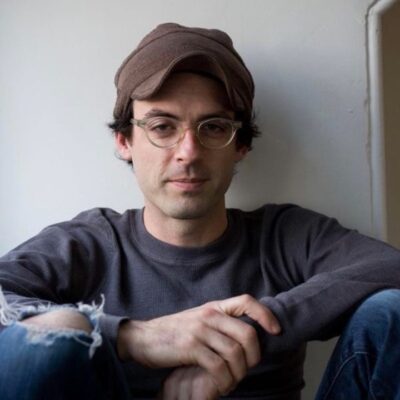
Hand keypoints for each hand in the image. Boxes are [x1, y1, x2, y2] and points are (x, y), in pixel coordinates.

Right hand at [118, 294, 279, 393]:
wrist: (143, 338)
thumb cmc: (174, 333)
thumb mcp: (199, 320)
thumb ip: (219, 324)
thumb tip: (246, 337)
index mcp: (213, 307)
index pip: (246, 301)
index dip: (265, 314)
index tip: (275, 330)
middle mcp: (209, 315)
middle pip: (248, 333)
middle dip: (255, 356)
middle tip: (248, 368)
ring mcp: (200, 330)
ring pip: (235, 353)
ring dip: (238, 374)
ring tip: (231, 382)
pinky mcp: (191, 347)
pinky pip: (218, 367)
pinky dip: (225, 381)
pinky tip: (221, 385)